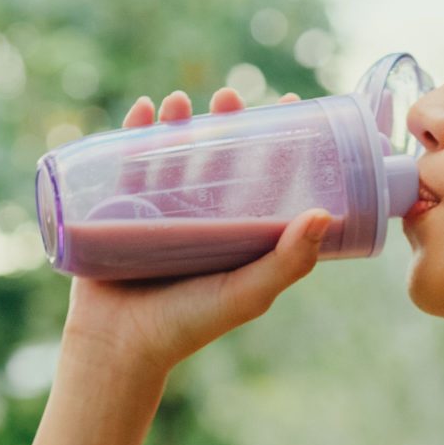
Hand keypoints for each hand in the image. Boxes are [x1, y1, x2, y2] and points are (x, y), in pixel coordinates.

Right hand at [59, 86, 323, 376]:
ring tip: (180, 101)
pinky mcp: (119, 213)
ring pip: (171, 154)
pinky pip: (126, 165)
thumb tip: (324, 214)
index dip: (277, 140)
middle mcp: (200, 219)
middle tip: (229, 97)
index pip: (263, 176)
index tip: (288, 104)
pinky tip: (141, 109)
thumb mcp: (246, 294)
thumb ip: (287, 262)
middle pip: (217, 156)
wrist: (118, 347)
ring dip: (177, 121)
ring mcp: (158, 214)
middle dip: (223, 121)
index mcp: (236, 233)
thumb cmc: (188, 325)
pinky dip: (131, 134)